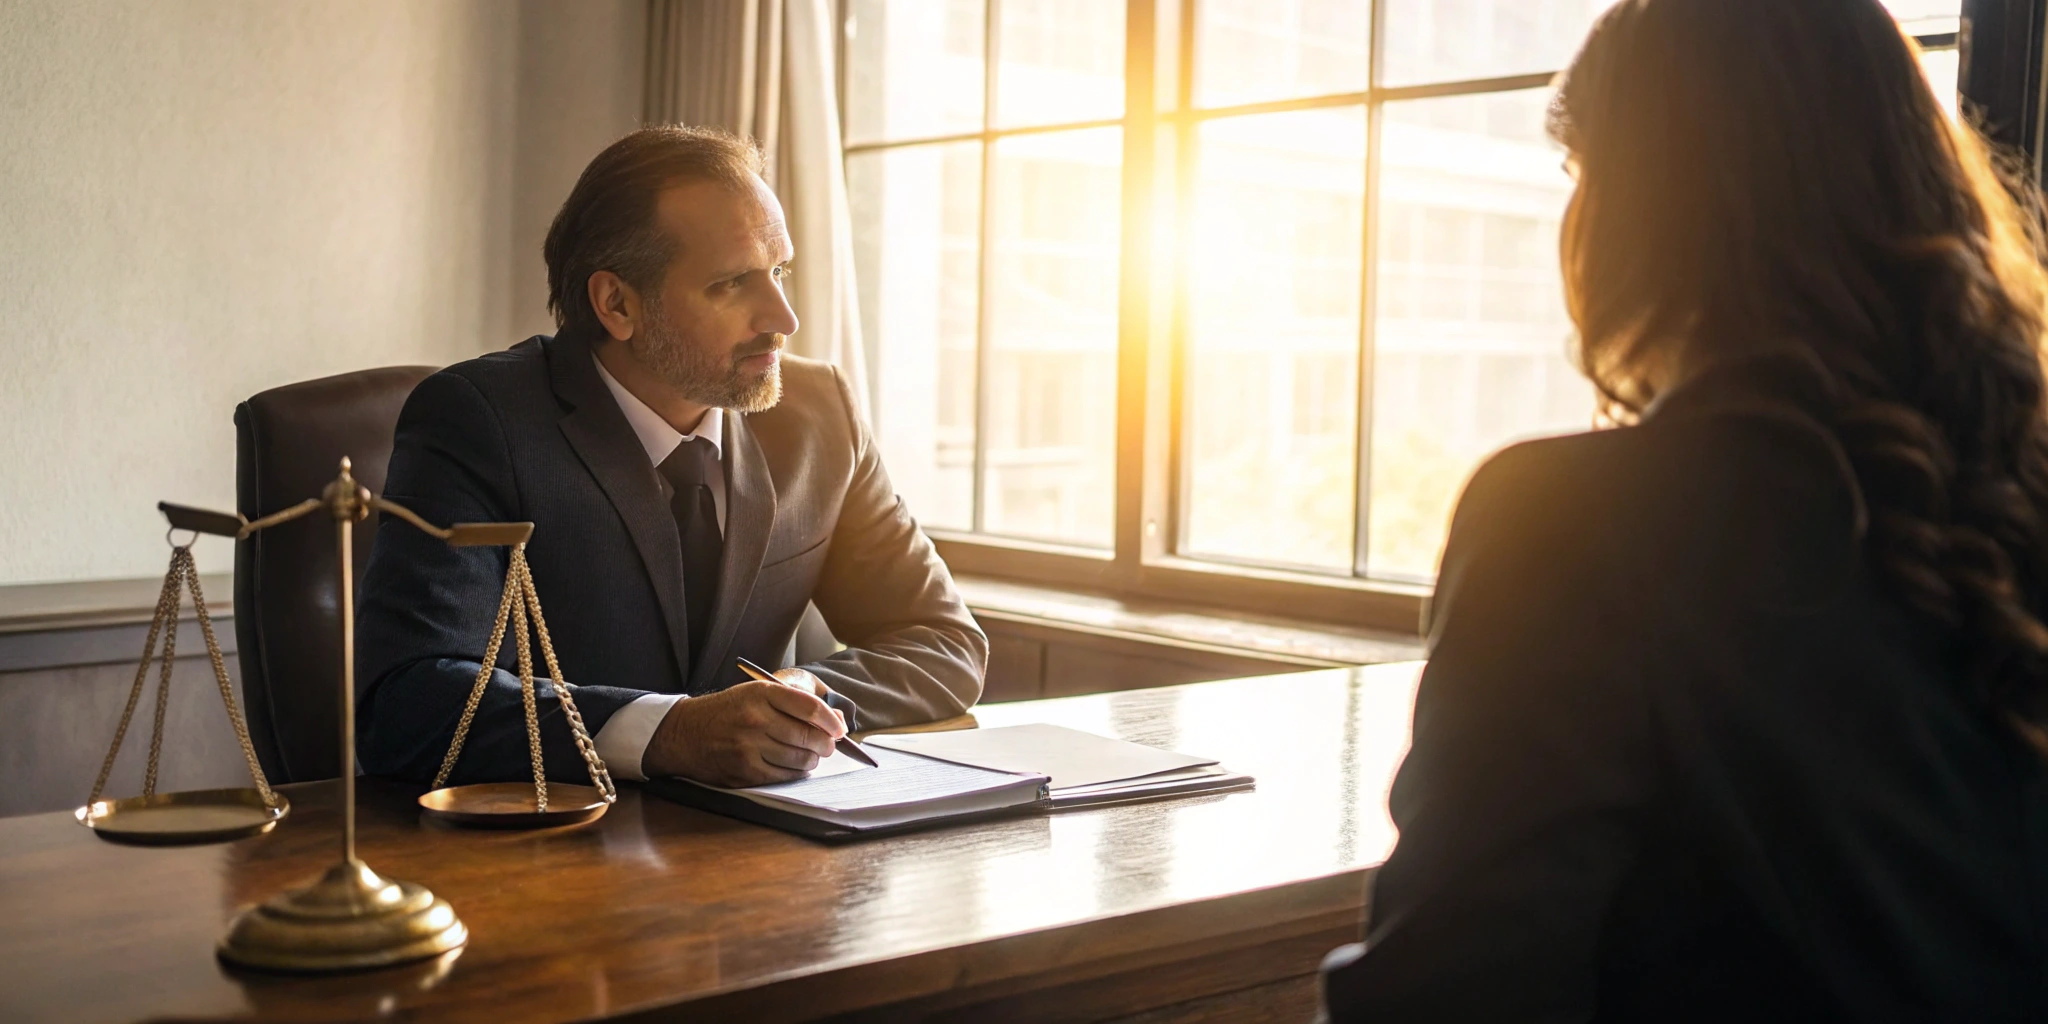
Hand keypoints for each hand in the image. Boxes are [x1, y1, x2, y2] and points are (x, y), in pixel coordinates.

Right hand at [641, 678, 847, 786]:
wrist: (684, 733)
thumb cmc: (727, 711)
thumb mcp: (756, 694)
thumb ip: (795, 702)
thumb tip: (836, 721)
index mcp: (761, 693)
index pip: (810, 707)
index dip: (831, 721)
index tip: (839, 728)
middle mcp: (755, 718)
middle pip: (808, 736)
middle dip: (826, 744)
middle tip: (828, 745)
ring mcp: (748, 747)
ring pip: (800, 759)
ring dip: (812, 760)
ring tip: (811, 756)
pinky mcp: (744, 771)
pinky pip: (784, 776)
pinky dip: (796, 773)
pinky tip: (795, 766)